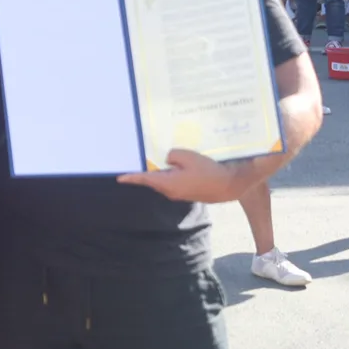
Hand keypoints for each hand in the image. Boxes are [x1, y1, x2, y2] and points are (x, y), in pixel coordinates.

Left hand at [117, 149, 247, 203]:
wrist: (228, 186)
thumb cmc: (207, 171)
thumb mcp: (187, 156)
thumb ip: (172, 155)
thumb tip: (168, 159)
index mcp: (167, 183)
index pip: (144, 179)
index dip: (131, 178)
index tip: (119, 178)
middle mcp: (170, 191)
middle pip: (154, 178)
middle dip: (149, 169)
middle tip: (144, 158)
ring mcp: (179, 193)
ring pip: (165, 178)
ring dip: (164, 169)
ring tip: (168, 158)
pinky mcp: (186, 191)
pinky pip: (175, 180)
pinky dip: (174, 172)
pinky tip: (181, 164)